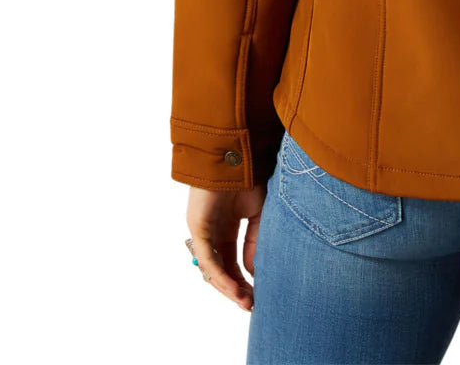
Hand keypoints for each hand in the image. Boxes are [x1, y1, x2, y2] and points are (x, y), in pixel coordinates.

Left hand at [185, 184, 266, 311]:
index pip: (233, 262)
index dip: (245, 279)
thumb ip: (256, 242)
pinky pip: (208, 259)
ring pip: (213, 269)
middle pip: (223, 270)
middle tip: (252, 304)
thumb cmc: (250, 177)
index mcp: (227, 227)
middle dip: (237, 289)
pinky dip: (220, 276)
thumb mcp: (261, 213)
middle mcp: (214, 232)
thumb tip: (253, 273)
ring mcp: (204, 231)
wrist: (238, 154)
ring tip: (245, 302)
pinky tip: (234, 289)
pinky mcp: (199, 229)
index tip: (259, 294)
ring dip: (228, 288)